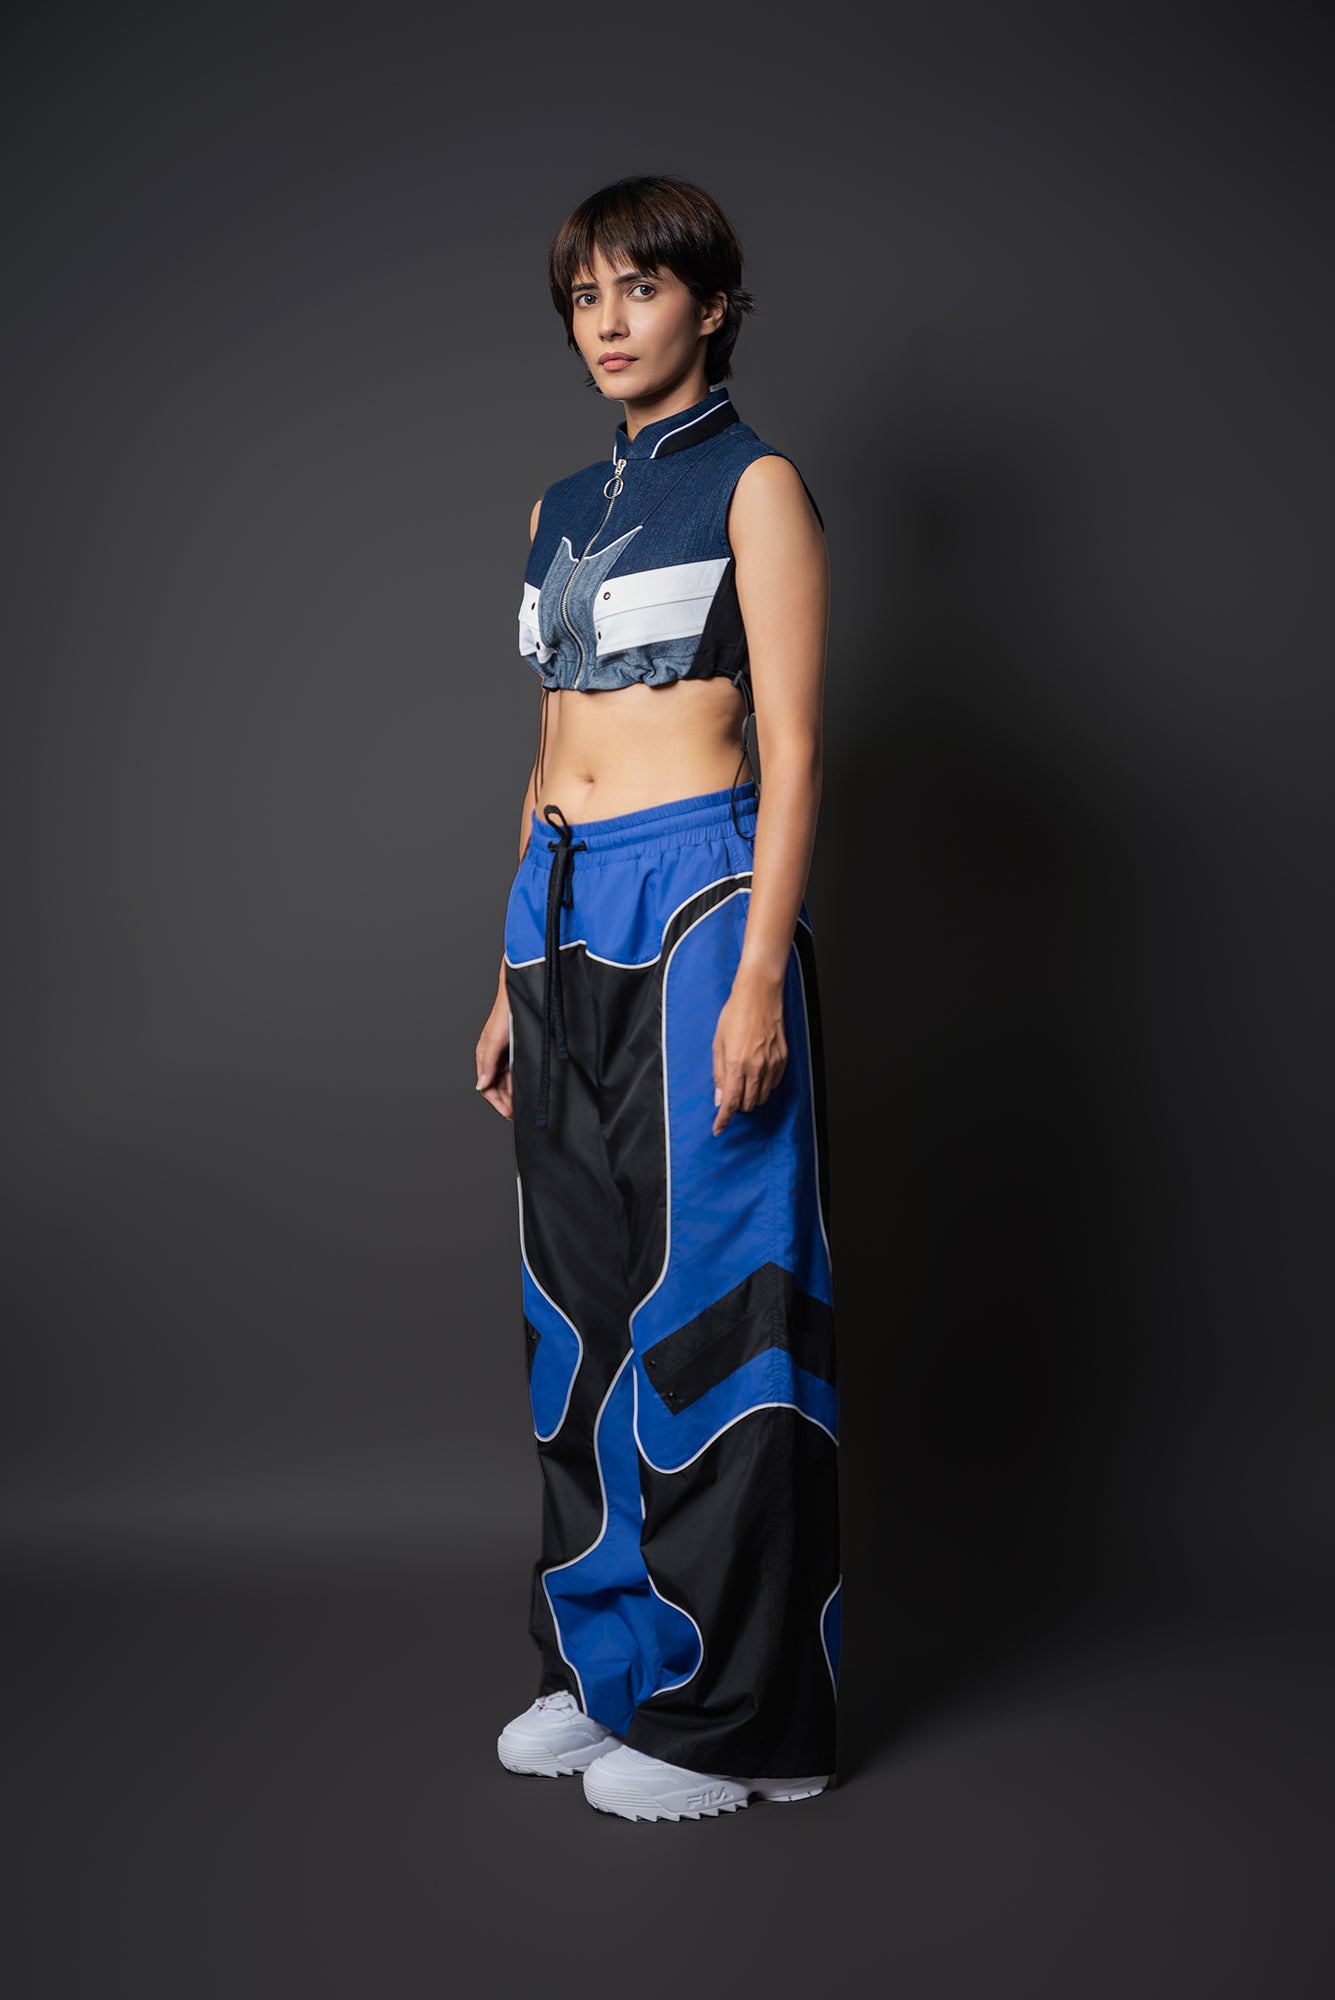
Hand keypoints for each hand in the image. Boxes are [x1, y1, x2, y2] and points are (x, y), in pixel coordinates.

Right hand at [476, 984, 513, 1120]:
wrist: (520, 994)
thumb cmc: (505, 1012)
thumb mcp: (496, 1040)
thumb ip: (488, 1064)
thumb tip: (481, 1085)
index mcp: (484, 1056)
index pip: (486, 1087)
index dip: (496, 1102)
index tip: (508, 1113)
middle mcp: (493, 1056)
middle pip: (496, 1086)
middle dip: (505, 1101)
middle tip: (518, 1113)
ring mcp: (504, 1053)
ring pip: (506, 1080)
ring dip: (513, 1093)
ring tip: (523, 1104)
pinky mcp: (515, 1049)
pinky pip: (515, 1071)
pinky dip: (519, 1082)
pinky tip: (527, 1088)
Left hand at [712, 970, 786, 1134]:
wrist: (759, 995)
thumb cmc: (735, 1014)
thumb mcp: (718, 1043)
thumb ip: (718, 1073)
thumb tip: (718, 1097)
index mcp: (736, 1064)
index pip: (729, 1103)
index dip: (723, 1119)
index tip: (718, 1129)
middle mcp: (755, 1068)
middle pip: (747, 1104)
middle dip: (737, 1107)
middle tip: (730, 1098)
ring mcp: (772, 1065)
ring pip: (762, 1097)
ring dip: (751, 1098)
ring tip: (743, 1086)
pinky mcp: (783, 1060)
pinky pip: (774, 1084)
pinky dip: (764, 1086)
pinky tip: (757, 1075)